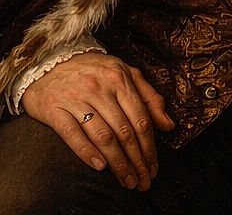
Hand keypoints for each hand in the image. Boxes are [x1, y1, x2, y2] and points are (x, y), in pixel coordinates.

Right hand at [21, 52, 174, 189]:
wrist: (51, 61)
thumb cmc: (95, 70)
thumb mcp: (127, 74)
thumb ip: (150, 97)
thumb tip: (168, 124)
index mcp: (121, 80)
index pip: (141, 119)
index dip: (149, 146)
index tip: (154, 167)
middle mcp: (101, 89)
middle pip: (124, 131)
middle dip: (136, 160)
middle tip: (142, 181)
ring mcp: (77, 99)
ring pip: (102, 136)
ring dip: (117, 162)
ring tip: (126, 180)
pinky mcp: (55, 110)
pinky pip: (73, 135)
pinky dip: (87, 152)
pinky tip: (100, 166)